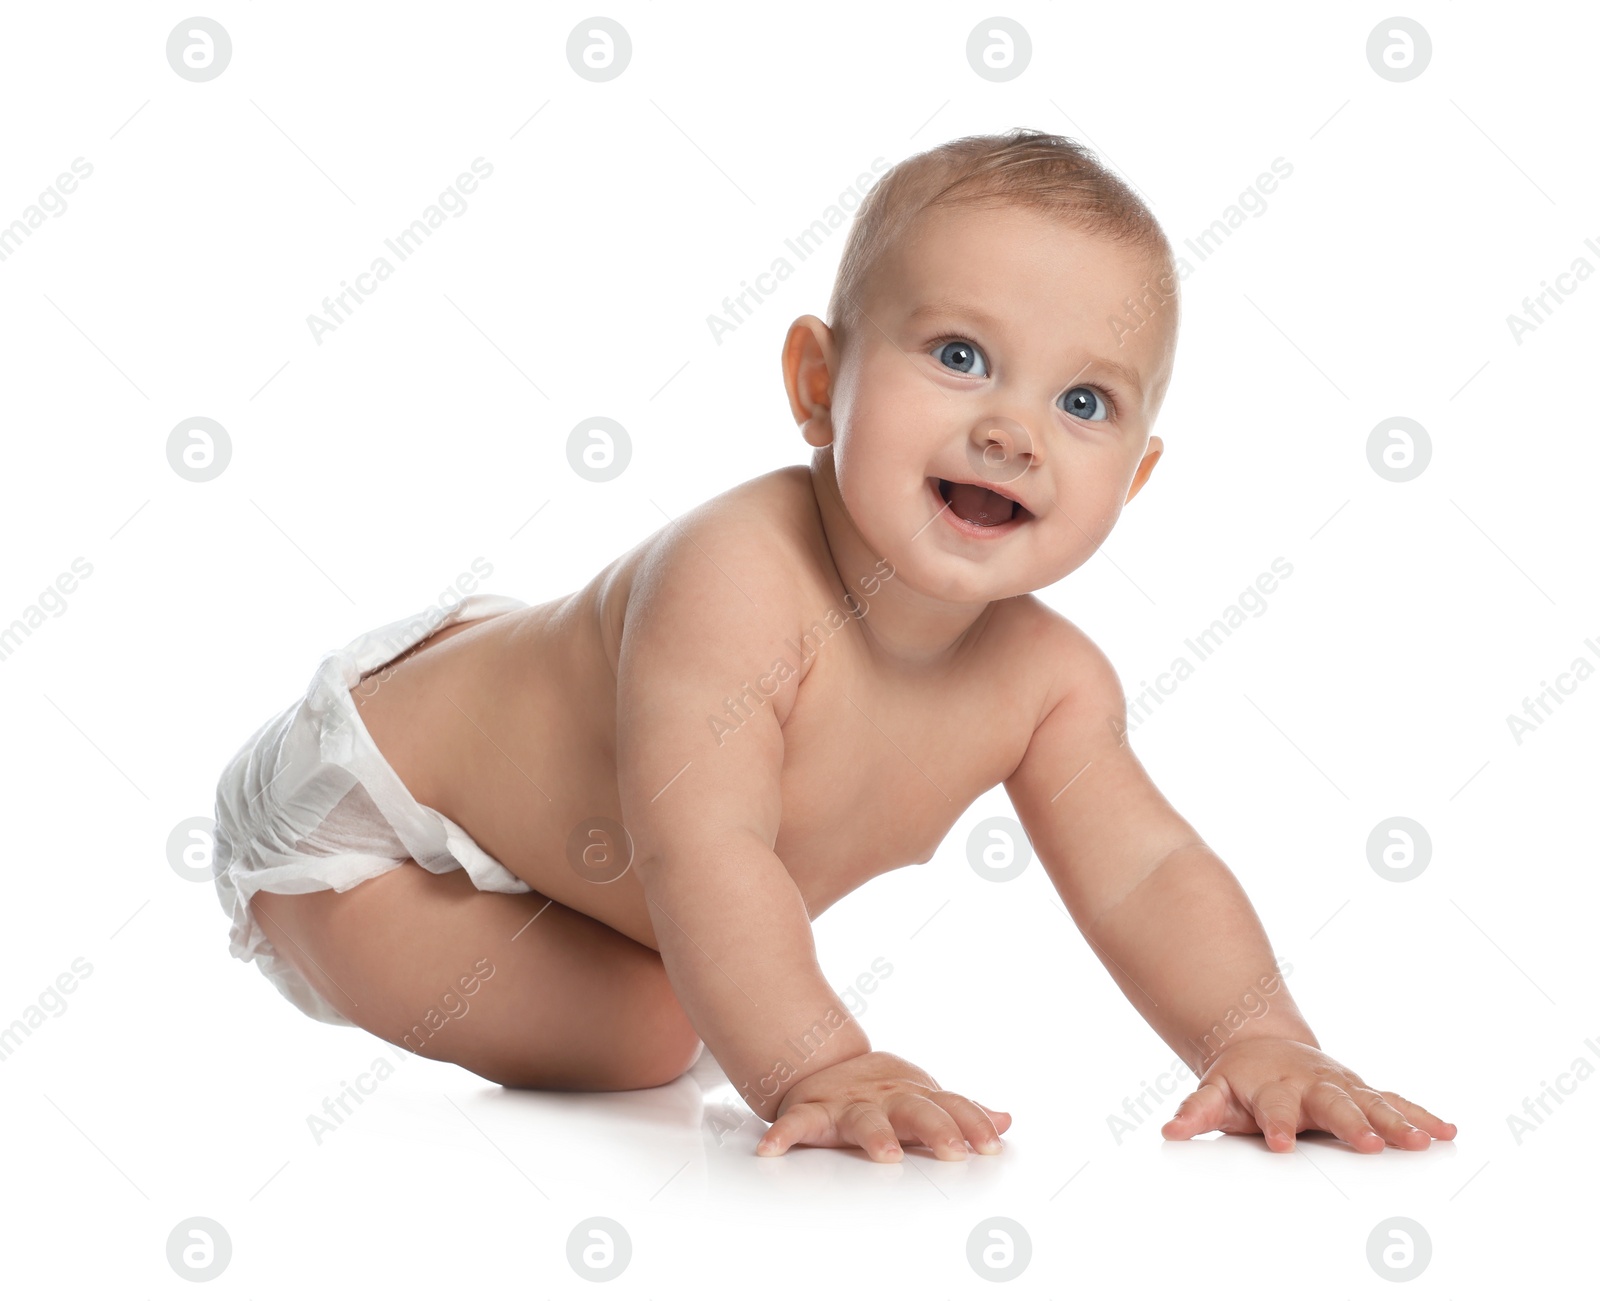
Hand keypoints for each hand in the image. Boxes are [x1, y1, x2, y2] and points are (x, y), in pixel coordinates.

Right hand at [755, 1050, 1010, 1161]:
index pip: (951, 1108)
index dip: (973, 1124)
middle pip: (916, 1111)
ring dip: (875, 1136)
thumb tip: (1007, 1119)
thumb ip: (961, 1112)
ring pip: (864, 1120)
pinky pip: (796, 1123)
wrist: (823, 1063)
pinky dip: (783, 1134)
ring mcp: (849, 1105)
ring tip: (887, 1154)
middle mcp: (885, 1099)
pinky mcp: (813, 1112)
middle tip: (954, 1151)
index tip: (992, 1145)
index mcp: (914, 1098)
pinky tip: (772, 1149)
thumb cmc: (881, 1093)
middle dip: (937, 1129)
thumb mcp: (924, 1098)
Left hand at [1161, 1037, 1457, 1152]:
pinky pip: (1396, 1102)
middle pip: (1334, 1105)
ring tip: (1422, 1143)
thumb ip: (1196, 1112)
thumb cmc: (1241, 1079)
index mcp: (1274, 1088)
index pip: (1273, 1109)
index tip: (1279, 1145)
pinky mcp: (1363, 1091)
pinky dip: (1421, 1115)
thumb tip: (1170, 1131)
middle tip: (1369, 1145)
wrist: (1261, 1043)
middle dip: (1352, 1124)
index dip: (1274, 1126)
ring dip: (1398, 1122)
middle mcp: (1313, 1085)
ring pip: (1373, 1103)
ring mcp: (1342, 1086)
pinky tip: (1448, 1132)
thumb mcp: (1214, 1091)